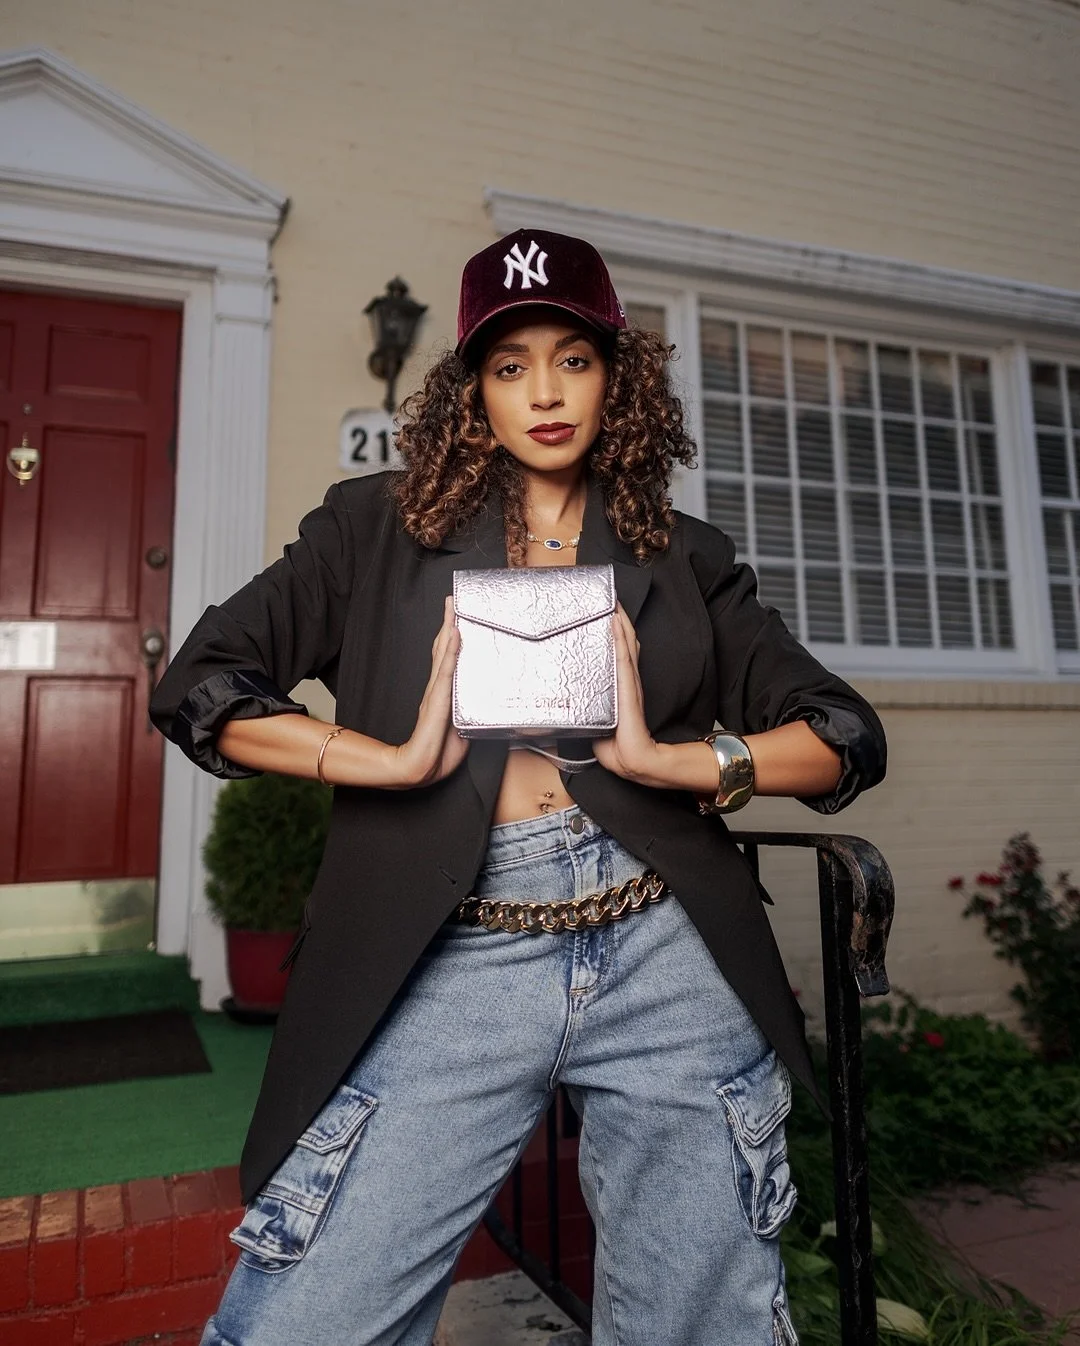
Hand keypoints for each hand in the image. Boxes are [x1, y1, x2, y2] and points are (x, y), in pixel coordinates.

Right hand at [391, 596, 469, 786]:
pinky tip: (454, 635)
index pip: (448, 660)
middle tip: (453, 600)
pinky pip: (447, 671)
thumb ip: (466, 718)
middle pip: (444, 649)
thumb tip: (479, 709)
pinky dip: (450, 651)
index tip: (457, 618)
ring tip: (454, 609)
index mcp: (443, 696)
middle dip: (448, 624)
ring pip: (445, 654)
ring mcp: (436, 693)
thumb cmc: (437, 755)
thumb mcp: (460, 733)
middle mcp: (438, 690)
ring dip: (449, 630)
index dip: (452, 638)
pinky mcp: (437, 700)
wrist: (418, 770)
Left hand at [591, 605, 662, 782]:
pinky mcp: (629, 687)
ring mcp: (630, 683)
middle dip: (618, 621)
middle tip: (610, 598)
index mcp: (622, 689)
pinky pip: (622, 658)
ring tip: (613, 603)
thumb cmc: (617, 748)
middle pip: (624, 644)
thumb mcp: (596, 726)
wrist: (635, 761)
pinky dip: (619, 638)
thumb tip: (566, 712)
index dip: (614, 634)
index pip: (619, 655)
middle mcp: (628, 682)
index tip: (606, 615)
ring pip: (624, 646)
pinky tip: (615, 622)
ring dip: (619, 623)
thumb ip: (587, 714)